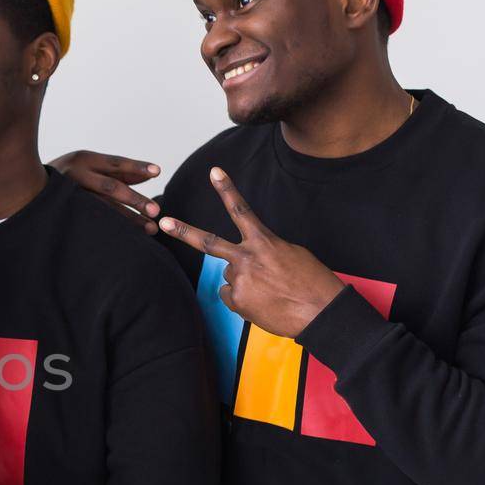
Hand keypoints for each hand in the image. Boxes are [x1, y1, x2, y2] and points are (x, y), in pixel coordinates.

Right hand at [48, 150, 161, 233]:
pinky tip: (126, 236)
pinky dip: (111, 227)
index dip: (136, 166)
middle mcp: (76, 174)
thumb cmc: (68, 175)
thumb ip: (118, 171)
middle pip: (111, 187)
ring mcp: (69, 195)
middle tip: (155, 210)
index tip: (157, 171)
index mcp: (84, 159)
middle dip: (134, 199)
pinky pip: (92, 220)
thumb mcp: (90, 166)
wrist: (27, 187)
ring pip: (103, 208)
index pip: (116, 163)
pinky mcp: (65, 212)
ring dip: (127, 219)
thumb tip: (151, 174)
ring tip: (148, 228)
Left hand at [157, 167, 344, 337]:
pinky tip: (263, 303)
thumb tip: (247, 261)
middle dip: (183, 231)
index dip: (226, 189)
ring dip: (243, 282)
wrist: (322, 312)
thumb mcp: (291, 254)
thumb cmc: (311, 282)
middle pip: (208, 242)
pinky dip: (243, 300)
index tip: (214, 172)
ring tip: (269, 291)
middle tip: (163, 222)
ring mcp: (239, 281)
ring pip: (228, 276)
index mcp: (263, 242)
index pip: (240, 210)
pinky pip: (230, 296)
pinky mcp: (237, 301)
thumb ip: (263, 250)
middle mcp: (246, 259)